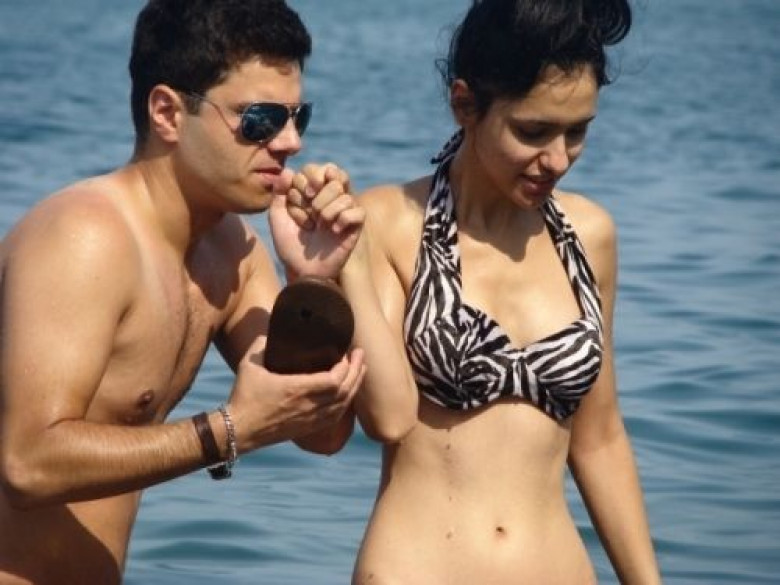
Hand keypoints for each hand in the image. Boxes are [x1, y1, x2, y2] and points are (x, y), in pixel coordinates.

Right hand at [226, 335, 365, 452]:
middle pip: (344, 390)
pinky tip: (348, 394)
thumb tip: (270, 326)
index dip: (346, 366)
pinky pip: (336, 417)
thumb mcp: (249, 365)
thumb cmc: (244, 397)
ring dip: (355, 386)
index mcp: (296, 389)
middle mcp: (307, 406)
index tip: (347, 353)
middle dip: (357, 371)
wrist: (238, 430)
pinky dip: (346, 403)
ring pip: (343, 404)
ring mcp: (310, 420)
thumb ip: (261, 344)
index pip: (334, 379)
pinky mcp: (308, 429)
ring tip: (360, 371)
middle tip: (361, 355)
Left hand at [268, 163, 365, 278]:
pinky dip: (344, 219)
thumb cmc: (290, 246)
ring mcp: (344, 212)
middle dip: (317, 195)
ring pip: (344, 193)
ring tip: (321, 225)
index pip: (315, 169)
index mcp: (313, 194)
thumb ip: (279, 193)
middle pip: (333, 175)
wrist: (302, 270)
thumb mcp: (278, 218)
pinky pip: (358, 211)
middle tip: (311, 213)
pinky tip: (335, 231)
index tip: (295, 202)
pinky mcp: (355, 226)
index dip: (304, 182)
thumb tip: (288, 170)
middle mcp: (330, 199)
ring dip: (328, 210)